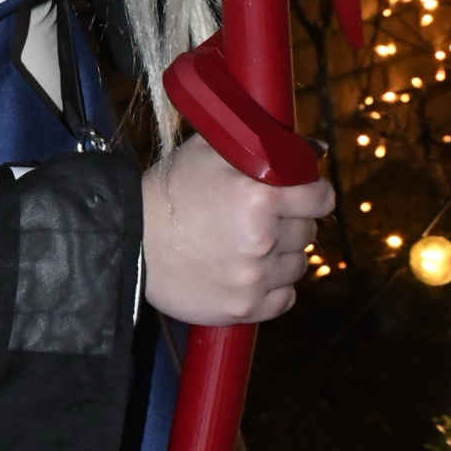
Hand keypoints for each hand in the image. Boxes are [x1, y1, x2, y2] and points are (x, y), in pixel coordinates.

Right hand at [141, 136, 332, 324]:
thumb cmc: (168, 192)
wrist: (129, 241)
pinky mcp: (245, 308)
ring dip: (280, 255)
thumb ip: (262, 143)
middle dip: (290, 223)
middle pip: (307, 232)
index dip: (311, 194)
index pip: (321, 199)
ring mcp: (255, 277)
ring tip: (247, 246)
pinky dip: (272, 288)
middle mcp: (264, 238)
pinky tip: (248, 272)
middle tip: (260, 219)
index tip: (299, 196)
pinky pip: (284, 298)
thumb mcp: (208, 151)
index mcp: (261, 195)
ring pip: (296, 265)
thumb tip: (313, 149)